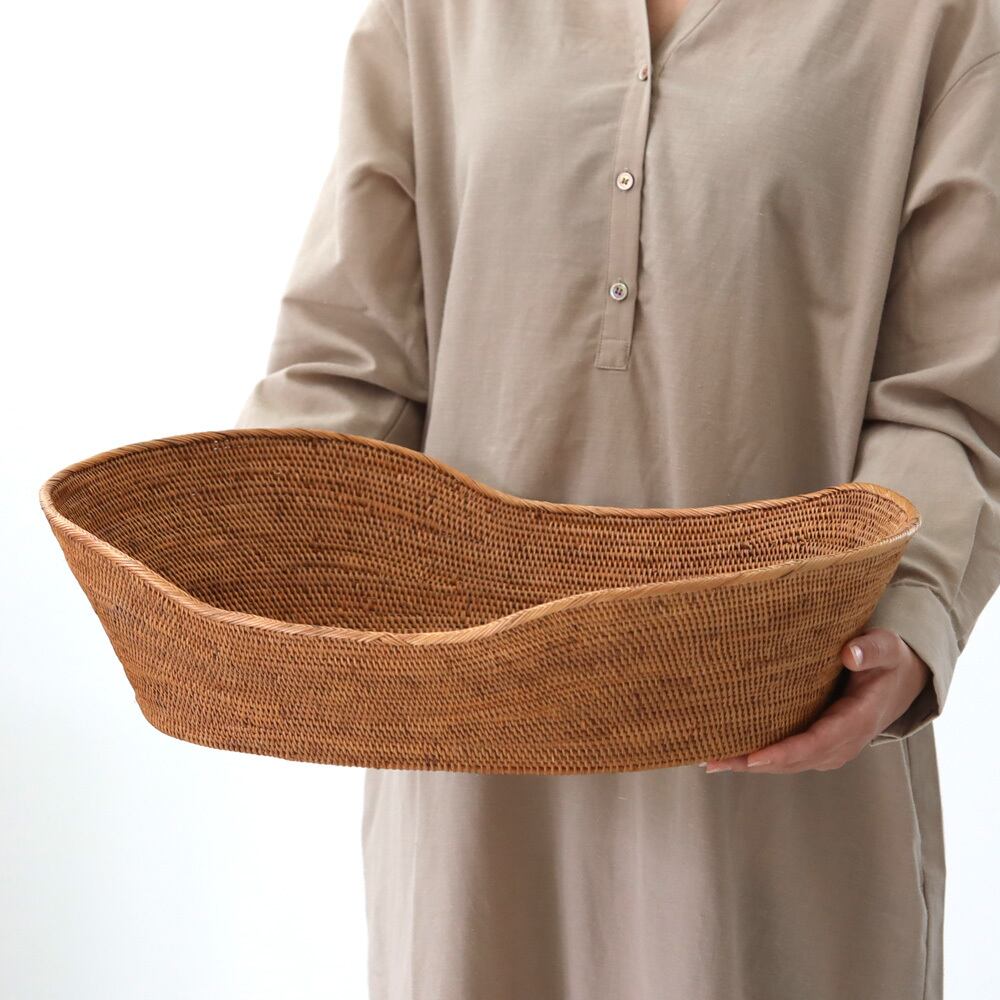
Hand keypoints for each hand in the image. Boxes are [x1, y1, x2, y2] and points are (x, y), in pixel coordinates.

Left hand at [700, 628, 931, 773]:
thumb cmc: (887, 662)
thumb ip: (870, 649)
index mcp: (858, 721)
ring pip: (787, 763)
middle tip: (714, 760)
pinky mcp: (819, 746)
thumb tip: (849, 653)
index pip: (818, 742)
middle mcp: (842, 743)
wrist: (898, 682)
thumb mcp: (886, 649)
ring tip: (711, 761)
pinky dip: (759, 759)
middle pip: (794, 760)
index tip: (755, 757)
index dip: (786, 752)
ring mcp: (830, 749)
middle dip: (754, 763)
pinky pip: (787, 757)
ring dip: (750, 764)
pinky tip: (730, 755)